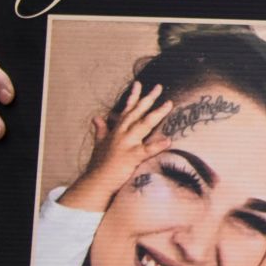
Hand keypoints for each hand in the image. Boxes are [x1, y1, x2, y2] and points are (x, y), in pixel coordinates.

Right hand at [63, 81, 170, 210]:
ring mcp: (126, 144)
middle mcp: (121, 134)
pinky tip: (168, 140)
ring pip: (143, 125)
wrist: (96, 182)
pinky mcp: (131, 157)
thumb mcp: (99, 144)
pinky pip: (146, 150)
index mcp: (116, 131)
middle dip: (148, 99)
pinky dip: (157, 145)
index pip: (126, 110)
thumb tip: (97, 117)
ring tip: (169, 104)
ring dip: (156, 114)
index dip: (133, 96)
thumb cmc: (100, 164)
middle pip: (136, 113)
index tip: (139, 83)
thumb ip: (101, 129)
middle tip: (159, 87)